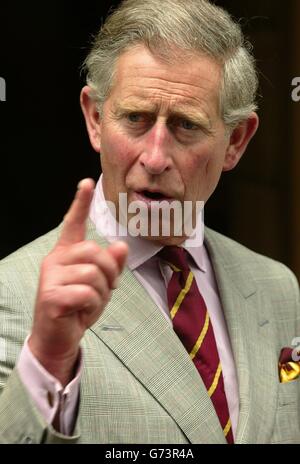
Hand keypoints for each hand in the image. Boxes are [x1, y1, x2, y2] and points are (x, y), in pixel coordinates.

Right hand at [28, 179, 127, 384]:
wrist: (59, 338)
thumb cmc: (79, 307)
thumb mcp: (101, 284)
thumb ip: (111, 265)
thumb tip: (121, 245)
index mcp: (67, 254)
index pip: (73, 223)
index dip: (80, 203)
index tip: (87, 182)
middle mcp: (55, 260)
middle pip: (94, 251)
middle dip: (109, 272)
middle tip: (105, 289)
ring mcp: (50, 278)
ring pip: (93, 273)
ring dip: (101, 292)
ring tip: (90, 303)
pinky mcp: (50, 296)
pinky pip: (86, 293)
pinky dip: (93, 305)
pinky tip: (82, 312)